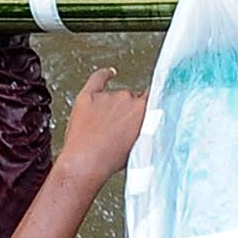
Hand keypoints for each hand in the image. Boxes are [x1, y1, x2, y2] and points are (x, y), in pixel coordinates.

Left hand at [60, 68, 146, 187]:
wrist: (84, 163)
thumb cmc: (111, 159)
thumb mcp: (139, 146)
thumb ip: (146, 128)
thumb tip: (148, 124)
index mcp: (143, 110)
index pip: (153, 98)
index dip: (150, 104)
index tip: (151, 106)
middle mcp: (126, 98)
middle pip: (131, 98)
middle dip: (127, 111)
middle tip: (120, 129)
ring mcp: (107, 96)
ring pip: (114, 95)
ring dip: (111, 106)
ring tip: (103, 128)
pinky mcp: (87, 96)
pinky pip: (98, 79)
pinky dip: (104, 75)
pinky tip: (108, 73)